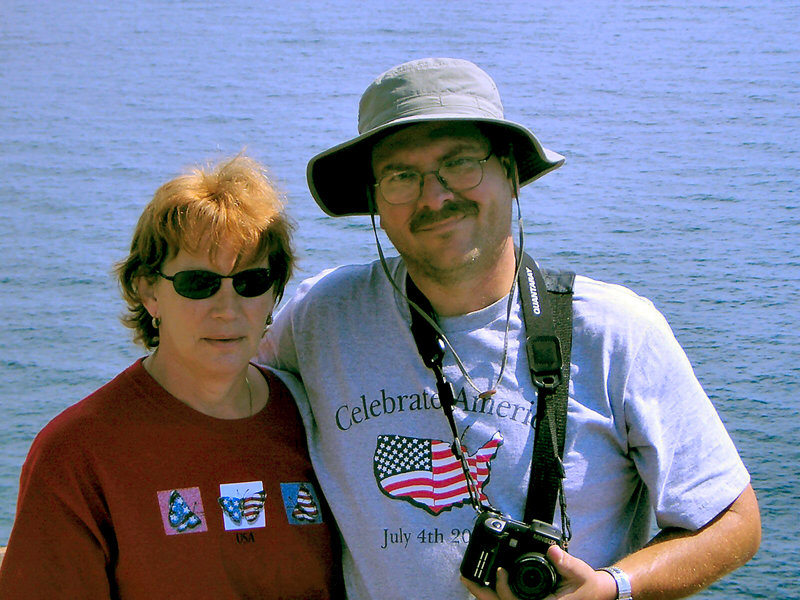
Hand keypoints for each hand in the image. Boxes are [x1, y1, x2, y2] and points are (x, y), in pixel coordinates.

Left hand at [460, 546, 617, 599]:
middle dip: (481, 593)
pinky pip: (507, 599)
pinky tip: (484, 581)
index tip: (499, 570)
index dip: (502, 588)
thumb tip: (553, 550)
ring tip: (468, 577)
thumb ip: (566, 563)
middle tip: (465, 577)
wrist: (594, 593)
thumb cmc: (586, 585)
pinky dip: (494, 591)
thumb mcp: (579, 572)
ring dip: (484, 592)